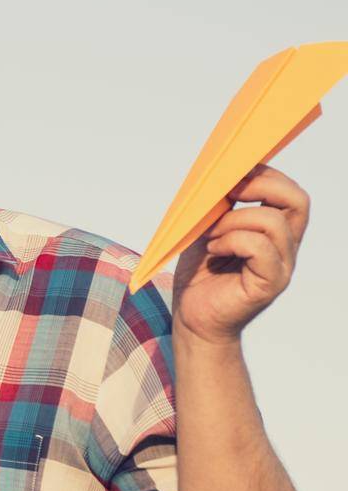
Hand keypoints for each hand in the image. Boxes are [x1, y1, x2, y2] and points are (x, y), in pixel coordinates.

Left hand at [172, 165, 309, 344]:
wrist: (193, 318)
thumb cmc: (200, 274)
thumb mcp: (207, 230)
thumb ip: (219, 206)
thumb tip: (219, 174)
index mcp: (276, 232)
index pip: (291, 193)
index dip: (267, 174)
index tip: (233, 172)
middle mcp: (287, 247)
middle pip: (297, 200)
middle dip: (261, 185)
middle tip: (228, 193)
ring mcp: (282, 266)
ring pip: (272, 222)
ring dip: (234, 221)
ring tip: (212, 236)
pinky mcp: (269, 284)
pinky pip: (260, 247)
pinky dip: (232, 240)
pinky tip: (214, 250)